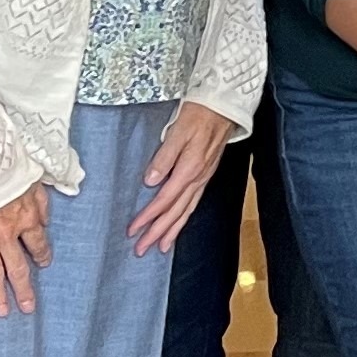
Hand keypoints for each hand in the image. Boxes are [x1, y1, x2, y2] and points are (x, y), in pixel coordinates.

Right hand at [0, 182, 50, 316]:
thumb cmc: (6, 168)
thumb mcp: (34, 181)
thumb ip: (41, 204)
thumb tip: (45, 222)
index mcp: (27, 220)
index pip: (39, 244)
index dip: (43, 255)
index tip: (44, 263)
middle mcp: (7, 235)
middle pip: (19, 268)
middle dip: (24, 289)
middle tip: (28, 308)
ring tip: (3, 312)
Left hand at [129, 101, 241, 253]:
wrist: (223, 107)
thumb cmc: (199, 115)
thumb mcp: (177, 132)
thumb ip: (164, 157)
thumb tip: (150, 181)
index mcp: (189, 170)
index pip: (164, 200)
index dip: (148, 217)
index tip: (133, 230)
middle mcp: (197, 178)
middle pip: (175, 212)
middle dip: (158, 232)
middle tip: (142, 249)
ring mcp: (203, 178)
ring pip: (186, 211)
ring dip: (172, 230)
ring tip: (161, 247)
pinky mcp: (205, 175)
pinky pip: (193, 203)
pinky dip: (184, 218)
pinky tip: (178, 224)